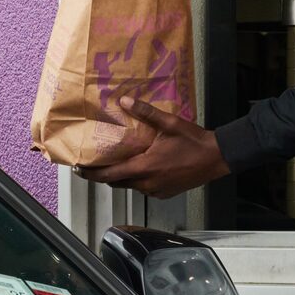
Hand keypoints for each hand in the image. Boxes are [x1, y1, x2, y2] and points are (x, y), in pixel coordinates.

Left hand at [78, 96, 229, 198]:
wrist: (216, 158)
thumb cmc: (193, 141)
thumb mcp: (169, 123)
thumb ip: (145, 113)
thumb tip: (124, 101)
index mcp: (144, 167)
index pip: (109, 175)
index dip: (91, 174)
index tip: (78, 169)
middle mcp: (147, 183)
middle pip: (117, 183)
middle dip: (104, 175)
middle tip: (94, 164)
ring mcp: (156, 191)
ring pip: (131, 186)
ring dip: (122, 177)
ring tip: (117, 163)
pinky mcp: (165, 193)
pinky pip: (145, 189)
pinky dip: (139, 180)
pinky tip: (142, 167)